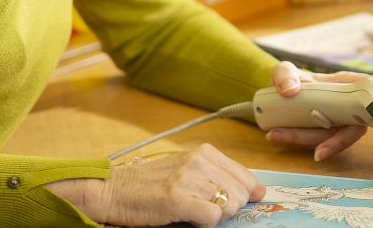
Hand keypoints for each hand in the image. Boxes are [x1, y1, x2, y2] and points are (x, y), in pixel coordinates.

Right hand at [46, 144, 263, 227]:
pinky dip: (206, 222)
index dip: (247, 194)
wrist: (114, 190)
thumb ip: (220, 176)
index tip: (244, 203)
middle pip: (241, 191)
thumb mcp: (189, 170)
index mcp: (206, 152)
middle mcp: (200, 160)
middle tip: (210, 211)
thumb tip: (257, 190)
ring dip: (218, 215)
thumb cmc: (153, 184)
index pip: (246, 175)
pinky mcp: (177, 198)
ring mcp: (189, 178)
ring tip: (198, 213)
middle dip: (232, 207)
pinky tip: (192, 218)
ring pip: (229, 203)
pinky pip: (211, 215)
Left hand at [267, 62, 372, 159]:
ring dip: (308, 140)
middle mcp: (344, 105)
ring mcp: (333, 121)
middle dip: (339, 141)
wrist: (277, 96)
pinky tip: (277, 135)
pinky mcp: (320, 133)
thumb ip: (284, 75)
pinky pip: (314, 139)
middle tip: (320, 153)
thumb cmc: (290, 79)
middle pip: (353, 123)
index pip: (371, 85)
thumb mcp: (285, 70)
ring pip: (330, 135)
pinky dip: (297, 139)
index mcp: (343, 83)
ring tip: (278, 135)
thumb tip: (291, 91)